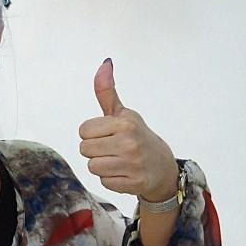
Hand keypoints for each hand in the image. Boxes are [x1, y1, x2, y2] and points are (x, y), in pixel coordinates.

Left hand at [78, 59, 178, 201]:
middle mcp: (130, 142)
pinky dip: (111, 179)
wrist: (162, 167)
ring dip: (102, 166)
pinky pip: (104, 182)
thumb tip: (104, 63)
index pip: (83, 130)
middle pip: (85, 149)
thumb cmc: (136, 136)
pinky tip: (124, 173)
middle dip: (95, 151)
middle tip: (113, 149)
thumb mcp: (123, 114)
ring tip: (118, 161)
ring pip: (92, 167)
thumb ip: (107, 91)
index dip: (92, 134)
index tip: (107, 135)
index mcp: (125, 123)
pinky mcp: (134, 183)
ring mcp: (133, 164)